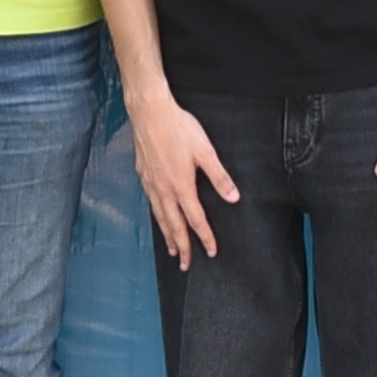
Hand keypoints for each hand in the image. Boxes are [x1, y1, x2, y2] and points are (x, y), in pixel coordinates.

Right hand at [128, 88, 238, 263]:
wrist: (149, 111)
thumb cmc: (177, 127)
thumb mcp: (205, 151)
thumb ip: (219, 177)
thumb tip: (233, 198)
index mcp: (181, 186)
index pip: (195, 220)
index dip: (205, 238)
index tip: (211, 251)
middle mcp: (164, 189)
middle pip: (174, 225)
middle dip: (182, 246)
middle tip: (186, 264)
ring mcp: (151, 183)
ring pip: (159, 217)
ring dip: (167, 235)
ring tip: (171, 249)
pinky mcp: (142, 173)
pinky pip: (150, 203)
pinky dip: (156, 216)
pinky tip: (157, 215)